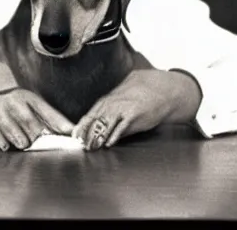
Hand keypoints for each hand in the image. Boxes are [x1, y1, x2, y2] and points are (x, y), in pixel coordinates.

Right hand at [0, 88, 74, 150]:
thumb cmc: (18, 105)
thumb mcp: (35, 105)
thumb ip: (55, 119)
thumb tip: (74, 132)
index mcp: (29, 97)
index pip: (50, 115)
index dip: (62, 127)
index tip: (73, 137)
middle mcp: (14, 103)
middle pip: (35, 133)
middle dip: (36, 139)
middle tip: (32, 136)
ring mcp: (0, 113)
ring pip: (20, 142)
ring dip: (21, 143)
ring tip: (18, 134)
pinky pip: (5, 145)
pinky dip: (7, 145)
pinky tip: (5, 135)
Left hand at [73, 70, 201, 150]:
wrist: (162, 90)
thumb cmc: (141, 96)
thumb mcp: (122, 102)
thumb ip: (110, 114)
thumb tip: (99, 129)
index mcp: (107, 101)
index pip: (90, 114)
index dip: (81, 126)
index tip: (75, 137)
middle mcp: (112, 103)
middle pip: (94, 120)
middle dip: (86, 133)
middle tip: (80, 145)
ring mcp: (123, 107)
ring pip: (105, 123)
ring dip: (97, 136)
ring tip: (91, 146)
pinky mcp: (134, 113)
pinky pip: (122, 126)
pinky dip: (114, 135)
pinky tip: (109, 143)